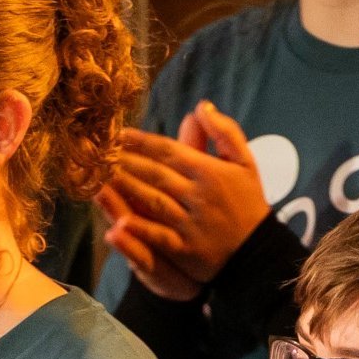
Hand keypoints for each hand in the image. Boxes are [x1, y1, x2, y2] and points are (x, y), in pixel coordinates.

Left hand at [100, 108, 272, 299]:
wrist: (258, 251)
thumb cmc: (248, 203)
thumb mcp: (245, 162)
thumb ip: (225, 132)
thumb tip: (201, 106)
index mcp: (210, 171)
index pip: (169, 151)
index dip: (141, 142)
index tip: (118, 135)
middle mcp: (198, 194)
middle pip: (155, 174)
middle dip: (125, 162)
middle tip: (100, 153)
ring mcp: (190, 223)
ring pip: (152, 201)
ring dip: (125, 188)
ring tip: (101, 177)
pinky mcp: (185, 249)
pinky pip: (158, 236)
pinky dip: (139, 229)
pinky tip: (118, 221)